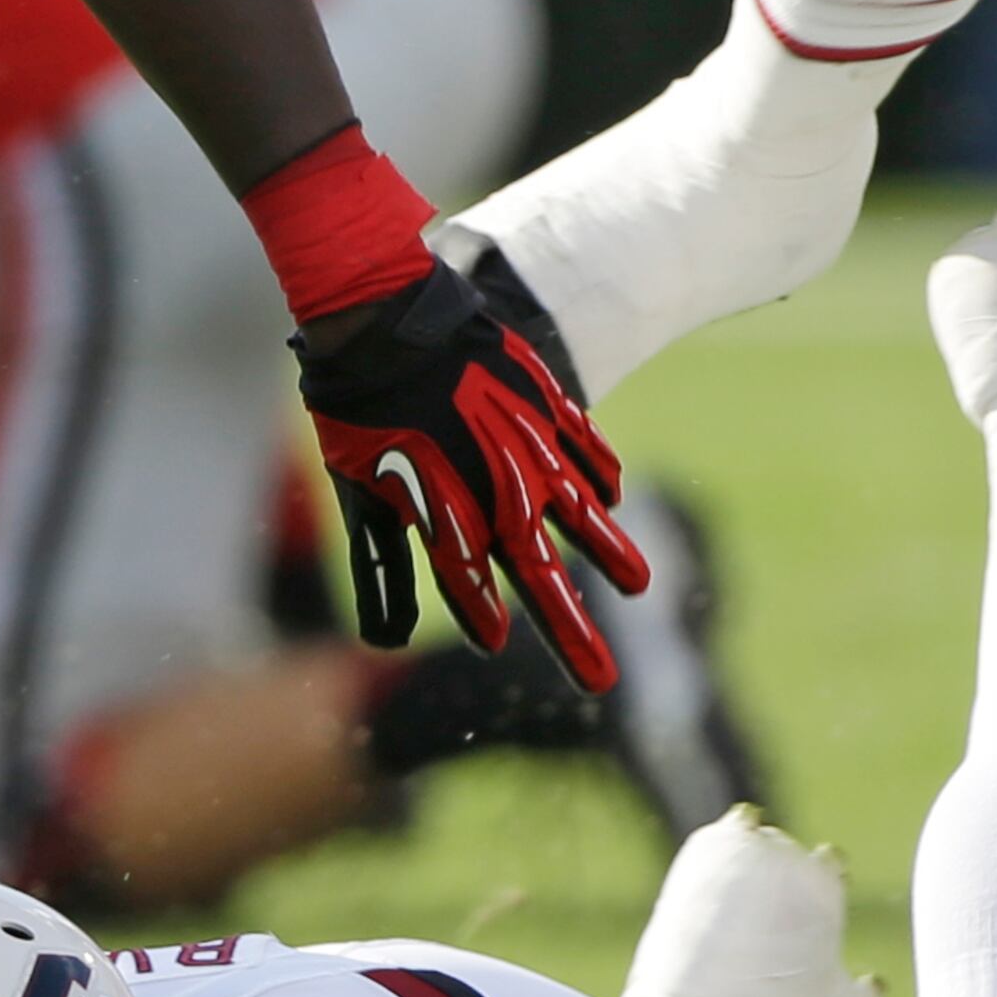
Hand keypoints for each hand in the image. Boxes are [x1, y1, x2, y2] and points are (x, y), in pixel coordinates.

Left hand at [294, 265, 646, 691]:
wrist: (382, 314)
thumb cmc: (359, 408)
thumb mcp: (356, 490)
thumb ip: (379, 566)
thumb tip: (384, 643)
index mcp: (443, 509)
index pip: (469, 581)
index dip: (480, 614)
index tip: (493, 642)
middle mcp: (494, 486)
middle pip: (537, 570)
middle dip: (568, 631)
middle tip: (601, 682)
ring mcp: (526, 444)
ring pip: (577, 511)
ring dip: (607, 552)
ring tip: (639, 588)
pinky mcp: (541, 403)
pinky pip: (581, 446)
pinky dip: (598, 472)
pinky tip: (614, 498)